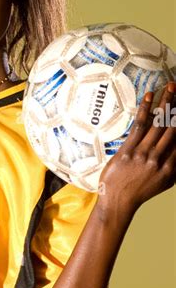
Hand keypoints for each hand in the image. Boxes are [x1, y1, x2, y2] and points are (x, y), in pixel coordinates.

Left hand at [98, 81, 175, 214]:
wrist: (117, 202)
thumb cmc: (140, 191)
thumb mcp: (165, 182)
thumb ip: (175, 167)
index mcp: (170, 168)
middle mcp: (159, 159)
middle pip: (172, 127)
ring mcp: (143, 154)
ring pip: (158, 123)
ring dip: (166, 102)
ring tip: (171, 86)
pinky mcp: (128, 151)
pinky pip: (140, 125)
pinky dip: (146, 109)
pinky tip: (150, 96)